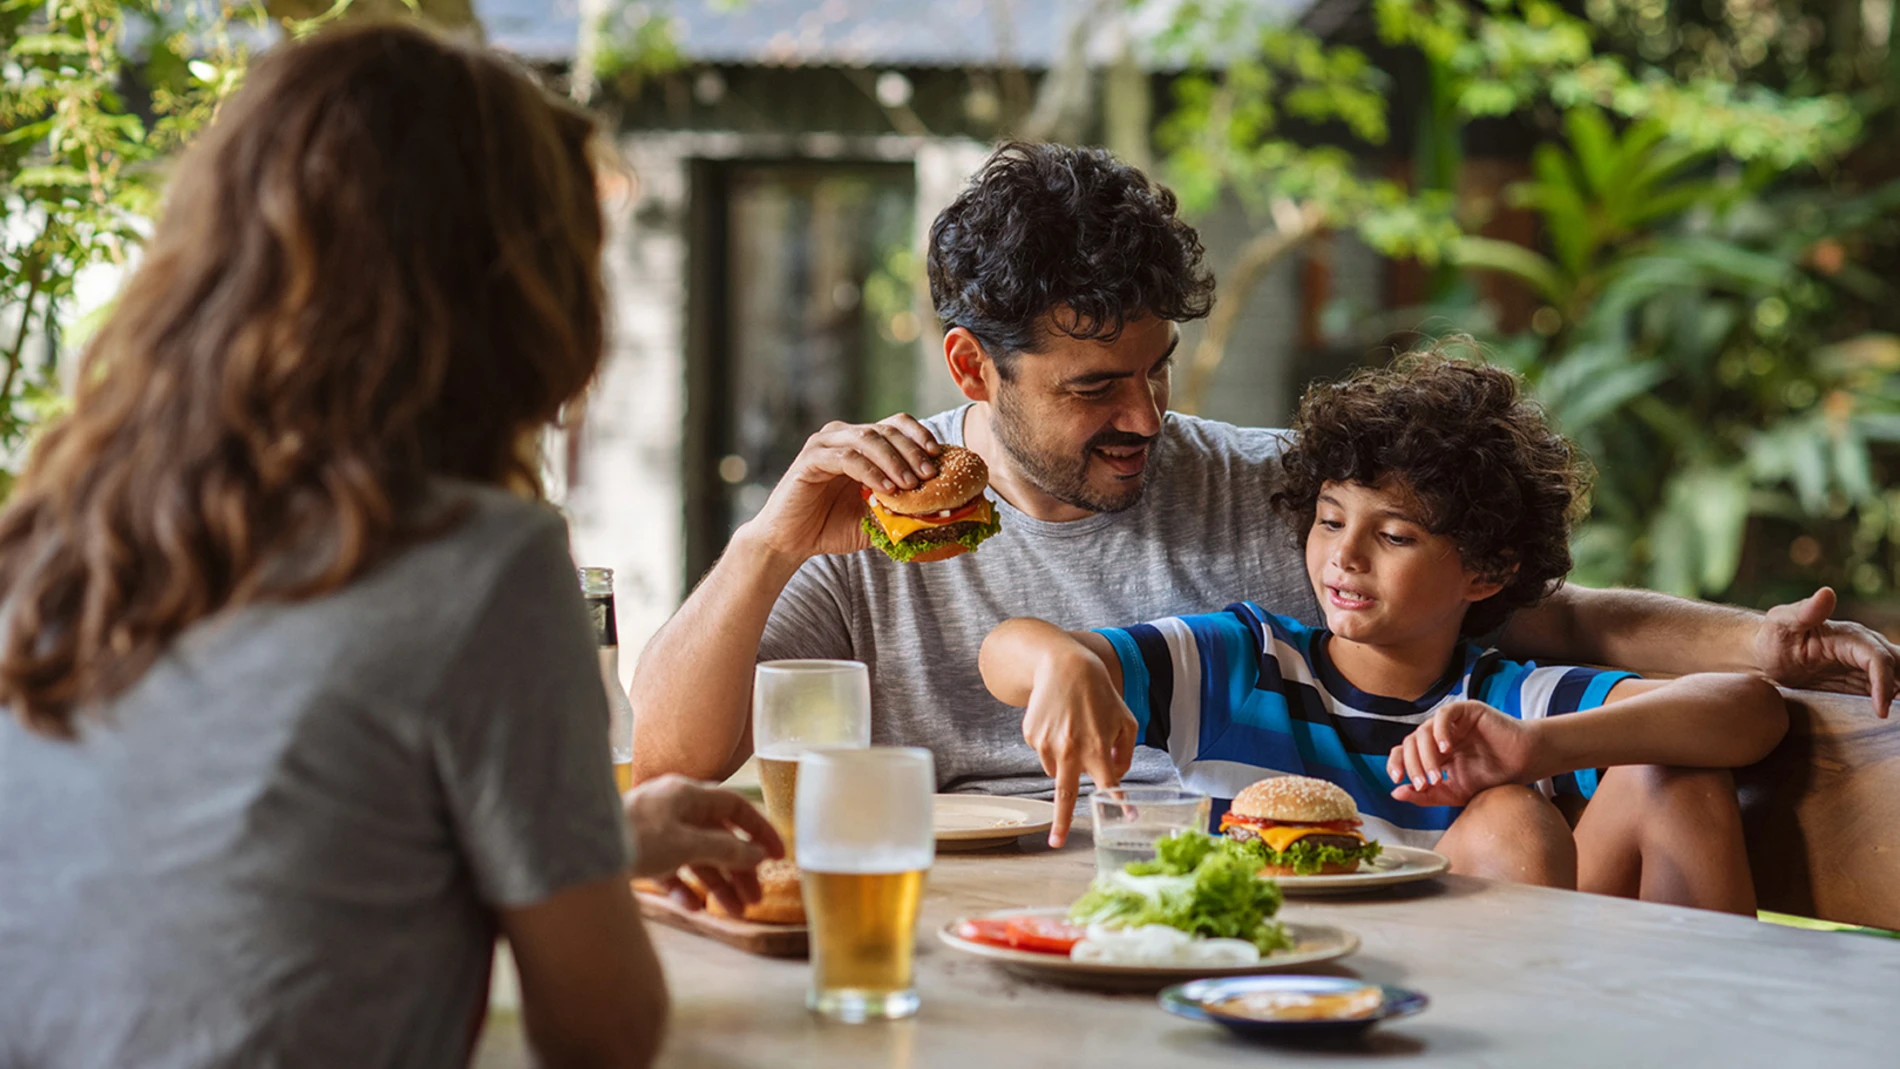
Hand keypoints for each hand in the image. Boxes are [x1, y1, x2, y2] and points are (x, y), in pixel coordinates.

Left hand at [624, 775, 783, 915]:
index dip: (760, 829)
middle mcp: (673, 809)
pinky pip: (671, 870)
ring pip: (696, 857)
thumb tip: (758, 856)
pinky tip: (693, 908)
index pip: (735, 806)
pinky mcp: (639, 853)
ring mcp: (656, 832)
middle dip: (739, 868)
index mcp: (686, 795)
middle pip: (718, 837)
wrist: (577, 852)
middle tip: (756, 897)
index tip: (778, 855)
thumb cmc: (633, 838)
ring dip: (717, 884)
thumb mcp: (686, 844)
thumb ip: (725, 850)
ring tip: (735, 912)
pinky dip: (685, 888)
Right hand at [739, 414, 942, 561]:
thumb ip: (901, 506)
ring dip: (894, 460)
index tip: (938, 455)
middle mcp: (842, 436)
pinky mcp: (810, 460)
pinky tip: (885, 490)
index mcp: (860, 442)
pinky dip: (869, 472)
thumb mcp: (875, 515)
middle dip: (912, 451)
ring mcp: (824, 444)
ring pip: (867, 439)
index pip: (896, 424)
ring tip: (911, 484)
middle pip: (886, 429)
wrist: (791, 542)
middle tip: (930, 475)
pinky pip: (846, 458)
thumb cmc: (832, 526)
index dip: (919, 435)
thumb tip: (941, 508)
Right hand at [1021, 649, 1138, 846]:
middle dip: (1061, 821)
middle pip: (1065, 794)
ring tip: (1074, 730)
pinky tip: (1059, 722)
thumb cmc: (1100, 693)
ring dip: (1066, 763)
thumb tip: (1114, 776)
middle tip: (1056, 842)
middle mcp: (1069, 749)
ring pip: (1056, 769)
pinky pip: (1044, 753)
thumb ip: (1124, 752)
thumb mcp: (1125, 720)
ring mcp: (1046, 743)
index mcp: (1095, 747)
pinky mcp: (1032, 736)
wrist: (1063, 665)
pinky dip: (1053, 746)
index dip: (1119, 802)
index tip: (1129, 818)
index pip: (1109, 784)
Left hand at [1387, 701, 1542, 807]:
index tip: (1396, 780)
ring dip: (1426, 756)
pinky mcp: (1466, 710)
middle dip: (1413, 766)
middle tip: (1424, 785)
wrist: (1523, 764)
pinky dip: (1440, 731)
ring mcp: (1451, 722)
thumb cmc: (1491, 778)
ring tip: (1437, 776)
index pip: (1403, 752)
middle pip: (1410, 744)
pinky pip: (1444, 714)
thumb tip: (1395, 793)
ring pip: (1423, 732)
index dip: (1395, 763)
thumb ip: (1426, 795)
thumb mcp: (1455, 793)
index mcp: (1432, 752)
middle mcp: (1438, 735)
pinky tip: (1446, 749)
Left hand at [1753, 587, 1897, 717]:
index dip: (1883, 682)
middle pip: (1899, 665)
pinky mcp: (1862, 683)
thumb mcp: (1781, 622)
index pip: (1878, 658)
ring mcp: (1866, 668)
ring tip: (1896, 717)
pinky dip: (1893, 702)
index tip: (1880, 710)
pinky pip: (1887, 692)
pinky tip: (1891, 717)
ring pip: (1899, 678)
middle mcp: (1866, 650)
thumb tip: (1827, 593)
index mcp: (1851, 636)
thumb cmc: (1773, 636)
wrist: (1767, 656)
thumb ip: (1803, 611)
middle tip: (1898, 711)